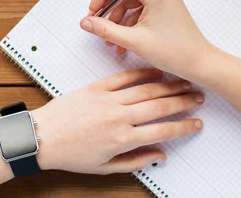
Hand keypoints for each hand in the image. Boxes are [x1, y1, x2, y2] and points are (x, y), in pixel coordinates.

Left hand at [31, 68, 203, 173]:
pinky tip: (156, 72)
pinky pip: (124, 77)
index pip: (162, 130)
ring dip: (168, 86)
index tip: (196, 123)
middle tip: (198, 97)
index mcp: (122, 139)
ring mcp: (108, 100)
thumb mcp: (105, 167)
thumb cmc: (70, 154)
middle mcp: (118, 117)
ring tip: (183, 83)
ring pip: (146, 89)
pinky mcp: (97, 87)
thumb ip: (135, 161)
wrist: (42, 137)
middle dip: (183, 102)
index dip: (184, 126)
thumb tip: (159, 157)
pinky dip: (142, 73)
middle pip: (160, 106)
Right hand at [79, 0, 211, 79]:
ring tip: (110, 41)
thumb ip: (105, 29)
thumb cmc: (174, 51)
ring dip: (117, 20)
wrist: (199, 63)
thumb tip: (85, 21)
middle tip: (95, 25)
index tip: (92, 12)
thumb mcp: (133, 40)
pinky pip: (139, 9)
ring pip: (129, 1)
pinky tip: (121, 42)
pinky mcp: (163, 5)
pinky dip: (128, 23)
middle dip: (107, 9)